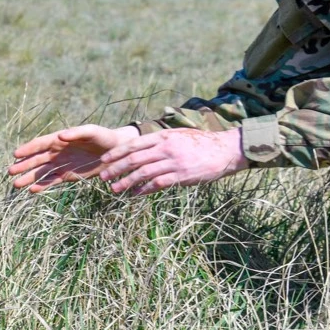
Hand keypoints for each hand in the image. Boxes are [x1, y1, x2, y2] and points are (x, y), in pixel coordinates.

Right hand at [9, 124, 139, 192]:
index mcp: (60, 139)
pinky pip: (52, 181)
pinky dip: (43, 185)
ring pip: (41, 172)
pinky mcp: (68, 175)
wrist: (117, 152)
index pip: (40, 144)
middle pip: (36, 159)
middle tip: (10, 172)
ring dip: (29, 177)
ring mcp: (62, 164)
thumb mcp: (92, 132)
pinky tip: (33, 190)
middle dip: (23, 166)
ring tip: (16, 185)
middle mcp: (57, 152)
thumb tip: (59, 136)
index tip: (15, 155)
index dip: (27, 149)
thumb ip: (76, 133)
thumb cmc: (104, 137)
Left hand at [97, 128, 246, 194]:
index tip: (104, 161)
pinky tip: (135, 195)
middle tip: (103, 177)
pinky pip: (158, 184)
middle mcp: (166, 148)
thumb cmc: (200, 143)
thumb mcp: (178, 134)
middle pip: (134, 159)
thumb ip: (159, 140)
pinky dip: (144, 190)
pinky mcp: (182, 176)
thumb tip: (139, 147)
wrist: (226, 150)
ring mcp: (174, 162)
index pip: (133, 144)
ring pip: (143, 173)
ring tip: (114, 189)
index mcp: (163, 136)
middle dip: (116, 168)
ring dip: (126, 181)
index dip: (116, 153)